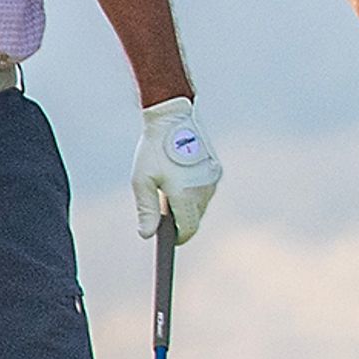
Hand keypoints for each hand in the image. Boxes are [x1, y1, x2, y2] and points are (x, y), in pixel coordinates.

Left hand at [133, 96, 223, 242]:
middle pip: (195, 219)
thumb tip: (146, 234)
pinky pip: (206, 191)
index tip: (169, 240)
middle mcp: (204, 191)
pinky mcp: (216, 171)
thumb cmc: (153, 150)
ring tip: (170, 192)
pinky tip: (181, 180)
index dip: (178, 237)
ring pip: (202, 205)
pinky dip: (195, 192)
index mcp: (185, 195)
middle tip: (164, 211)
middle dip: (181, 220)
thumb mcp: (142, 181)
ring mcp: (213, 181)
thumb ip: (147, 210)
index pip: (188, 229)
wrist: (173, 118)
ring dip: (189, 205)